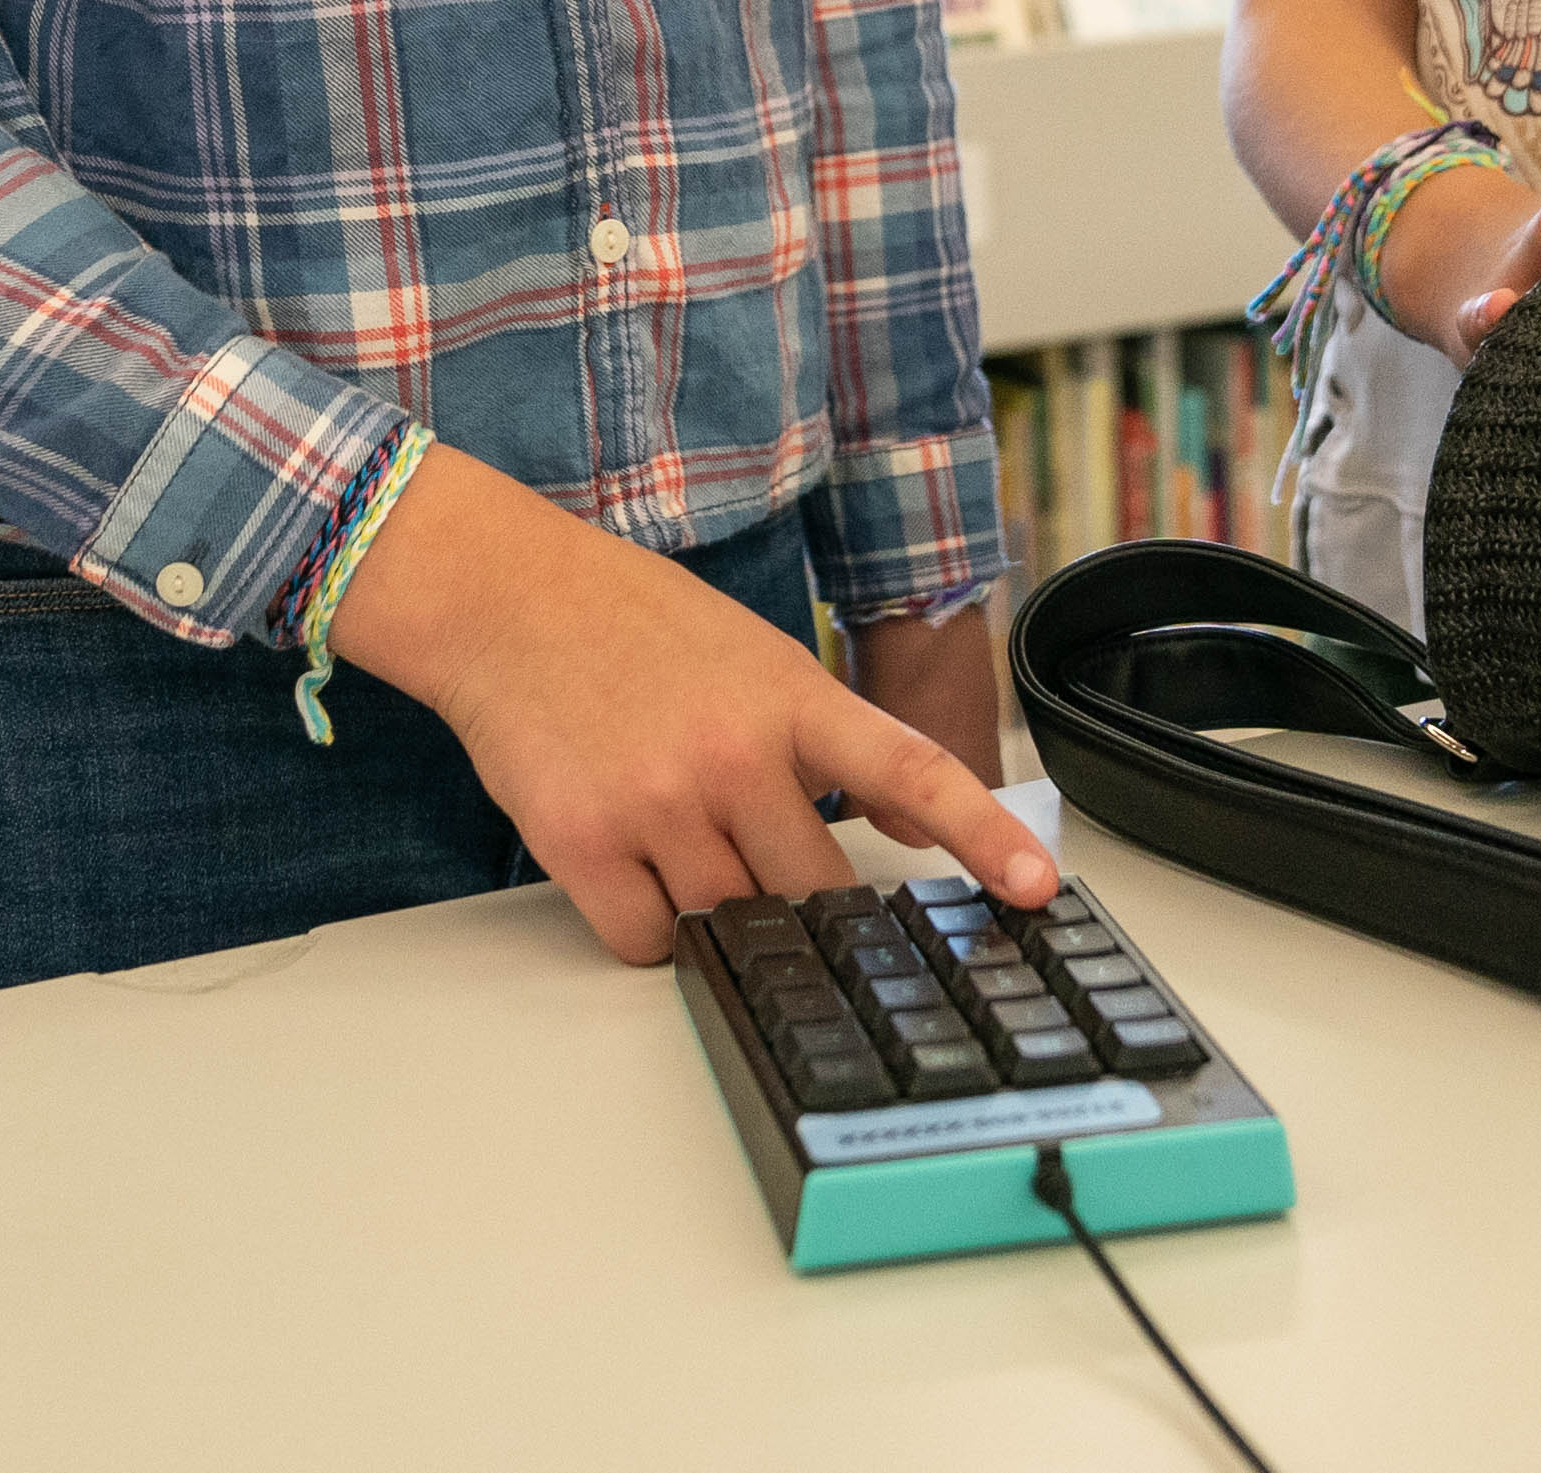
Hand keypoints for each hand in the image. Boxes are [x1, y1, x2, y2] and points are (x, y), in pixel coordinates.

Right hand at [327, 445, 1056, 964]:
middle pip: (816, 889)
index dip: (985, 837)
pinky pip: (647, 944)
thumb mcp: (752, 655)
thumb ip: (822, 738)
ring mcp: (660, 804)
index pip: (913, 772)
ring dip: (718, 907)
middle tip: (765, 859)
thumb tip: (897, 828)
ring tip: (676, 831)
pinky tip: (628, 864)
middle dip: (805, 897)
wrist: (502, 597)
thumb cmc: (627, 619)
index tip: (1038, 889)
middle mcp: (734, 755)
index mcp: (790, 696)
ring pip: (730, 924)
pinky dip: (649, 928)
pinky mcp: (584, 846)